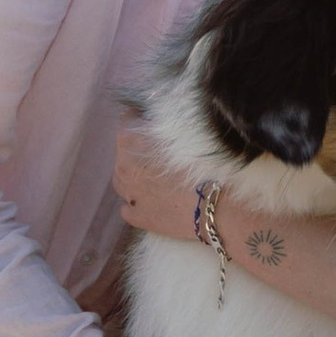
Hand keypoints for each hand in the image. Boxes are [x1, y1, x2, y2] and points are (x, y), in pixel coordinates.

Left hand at [114, 118, 205, 243]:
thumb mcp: (181, 134)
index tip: (154, 121)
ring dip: (133, 174)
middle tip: (161, 150)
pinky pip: (128, 206)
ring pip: (121, 180)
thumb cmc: (202, 165)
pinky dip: (137, 201)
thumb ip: (162, 126)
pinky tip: (154, 200)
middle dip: (137, 148)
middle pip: (123, 152)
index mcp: (129, 143)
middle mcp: (122, 168)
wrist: (214, 207)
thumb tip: (156, 121)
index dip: (141, 119)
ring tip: (155, 176)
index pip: (127, 121)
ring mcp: (128, 195)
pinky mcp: (137, 218)